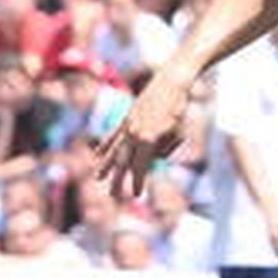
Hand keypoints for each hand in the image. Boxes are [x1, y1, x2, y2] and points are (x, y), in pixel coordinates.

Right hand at [95, 70, 191, 197]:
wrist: (172, 81)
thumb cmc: (180, 107)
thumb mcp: (177, 131)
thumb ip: (164, 148)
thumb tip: (153, 159)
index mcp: (149, 138)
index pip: (141, 165)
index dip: (139, 180)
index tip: (137, 195)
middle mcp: (135, 133)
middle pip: (123, 161)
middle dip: (118, 180)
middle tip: (112, 196)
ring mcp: (128, 125)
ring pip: (114, 149)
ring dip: (106, 166)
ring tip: (98, 178)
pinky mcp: (127, 118)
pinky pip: (113, 135)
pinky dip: (105, 146)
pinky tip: (97, 155)